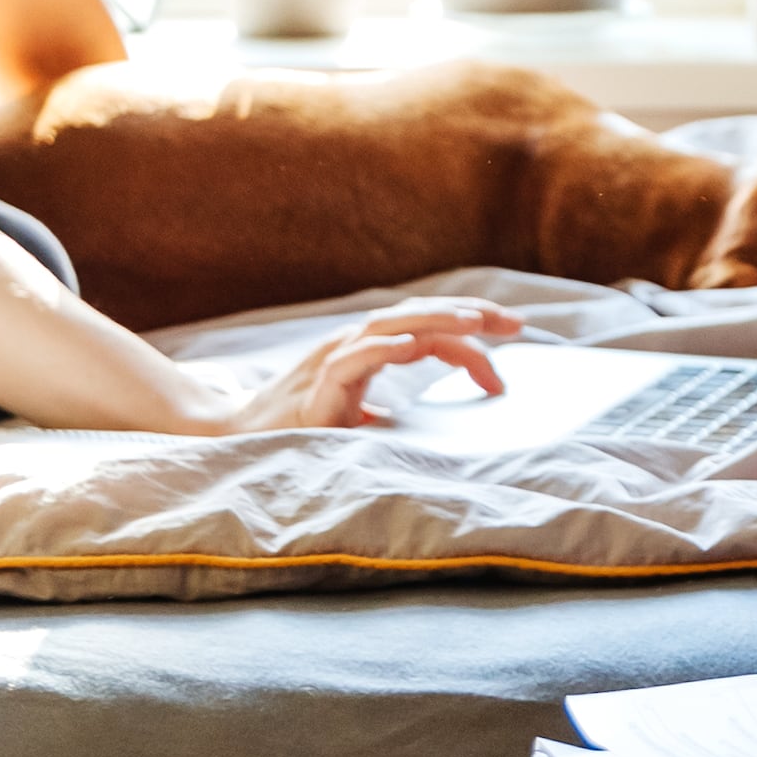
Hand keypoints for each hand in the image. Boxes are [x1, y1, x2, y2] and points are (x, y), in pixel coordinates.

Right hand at [213, 299, 525, 432]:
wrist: (240, 441)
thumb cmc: (304, 430)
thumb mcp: (363, 416)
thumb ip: (398, 409)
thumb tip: (452, 422)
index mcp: (368, 349)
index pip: (428, 327)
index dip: (471, 328)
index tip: (514, 336)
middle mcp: (352, 346)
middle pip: (417, 317)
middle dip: (469, 315)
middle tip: (517, 323)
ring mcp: (331, 363)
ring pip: (388, 329)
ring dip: (434, 322)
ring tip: (475, 322)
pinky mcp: (315, 390)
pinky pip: (349, 362)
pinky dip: (379, 351)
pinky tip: (410, 346)